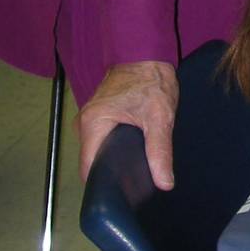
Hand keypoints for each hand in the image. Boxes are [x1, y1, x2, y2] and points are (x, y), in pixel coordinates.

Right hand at [77, 59, 179, 188]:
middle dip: (112, 176)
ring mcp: (91, 120)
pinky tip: (133, 158)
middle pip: (93, 162)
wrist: (146, 52)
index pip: (89, 168)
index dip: (104, 186)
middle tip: (135, 191)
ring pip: (99, 152)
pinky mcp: (100, 116)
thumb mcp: (159, 118)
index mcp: (92, 124)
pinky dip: (116, 150)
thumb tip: (164, 183)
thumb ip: (159, 151)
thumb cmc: (151, 80)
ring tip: (136, 177)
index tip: (122, 198)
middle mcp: (85, 124)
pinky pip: (103, 141)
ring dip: (114, 163)